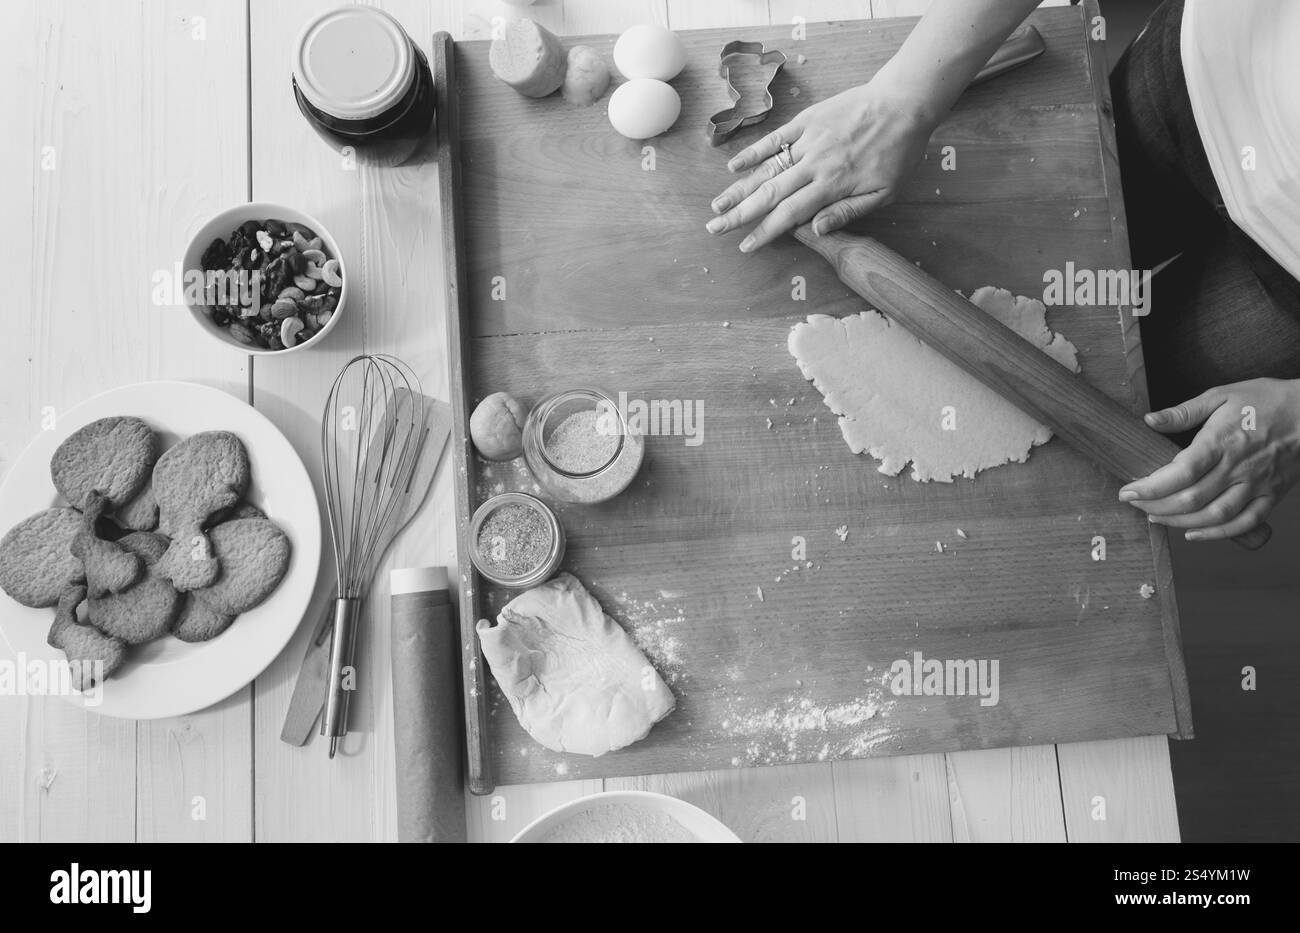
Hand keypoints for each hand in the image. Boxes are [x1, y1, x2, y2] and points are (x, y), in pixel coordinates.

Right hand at [705, 78, 938, 251]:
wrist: (904, 103)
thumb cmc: (898, 152)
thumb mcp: (884, 192)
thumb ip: (847, 211)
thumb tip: (814, 230)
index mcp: (832, 185)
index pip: (789, 214)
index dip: (764, 232)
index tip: (745, 246)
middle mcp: (814, 164)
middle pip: (769, 193)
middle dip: (739, 213)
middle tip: (714, 227)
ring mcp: (808, 140)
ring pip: (767, 168)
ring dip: (739, 188)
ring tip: (717, 204)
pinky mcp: (807, 120)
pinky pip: (775, 138)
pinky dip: (753, 151)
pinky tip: (734, 166)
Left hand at [1118, 378, 1299, 540]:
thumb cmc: (1267, 400)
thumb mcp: (1222, 394)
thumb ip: (1184, 412)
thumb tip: (1149, 421)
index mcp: (1222, 441)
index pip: (1180, 472)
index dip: (1150, 487)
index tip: (1127, 491)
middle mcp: (1239, 467)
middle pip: (1192, 499)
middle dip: (1156, 507)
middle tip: (1135, 504)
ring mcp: (1257, 484)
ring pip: (1214, 515)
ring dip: (1180, 522)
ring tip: (1155, 518)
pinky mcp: (1271, 495)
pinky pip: (1244, 522)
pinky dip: (1217, 534)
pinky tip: (1193, 533)